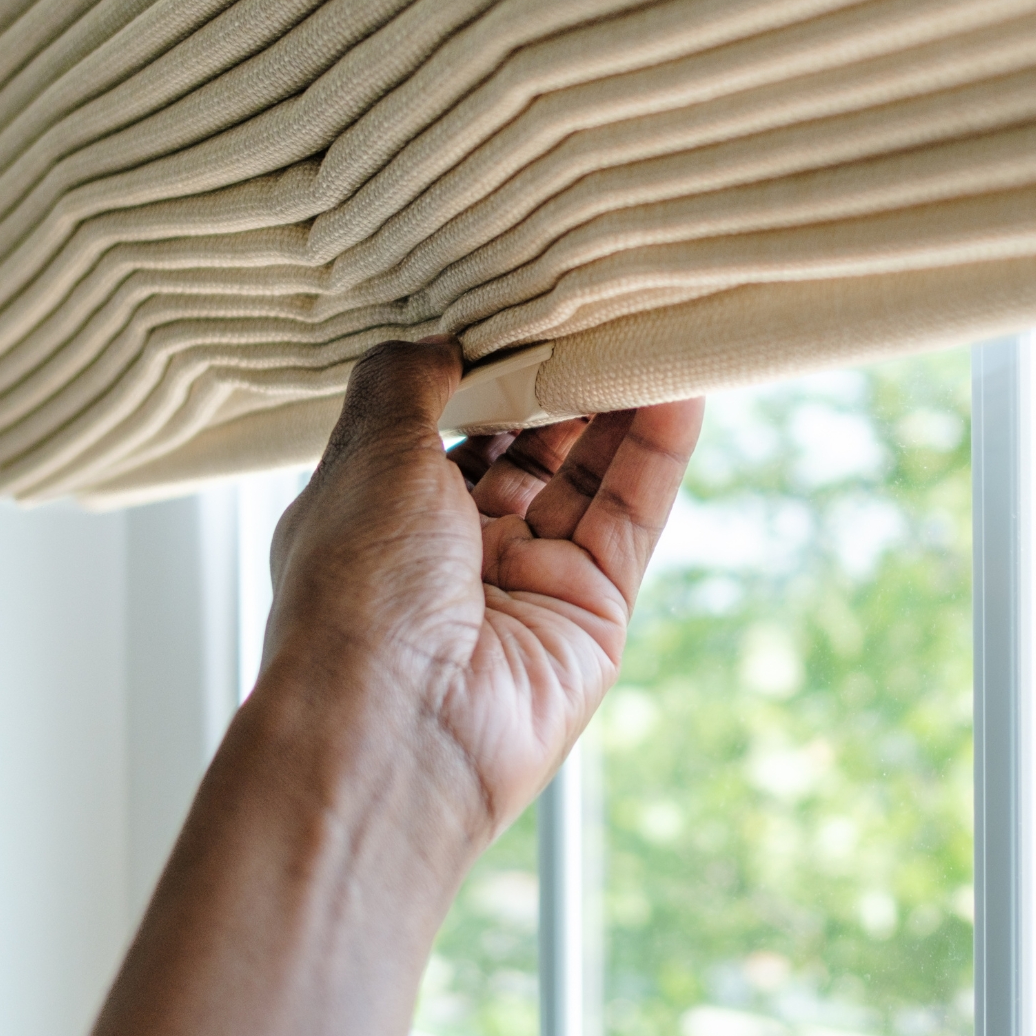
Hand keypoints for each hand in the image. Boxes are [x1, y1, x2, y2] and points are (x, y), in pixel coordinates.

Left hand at [259, 339, 702, 846]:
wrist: (395, 730)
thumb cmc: (356, 595)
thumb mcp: (365, 453)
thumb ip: (405, 381)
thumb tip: (441, 339)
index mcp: (381, 514)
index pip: (448, 425)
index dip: (489, 368)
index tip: (524, 305)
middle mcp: (451, 551)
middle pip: (527, 447)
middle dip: (564, 380)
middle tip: (605, 306)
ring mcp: (526, 581)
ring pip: (588, 475)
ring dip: (621, 403)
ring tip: (655, 326)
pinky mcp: (592, 611)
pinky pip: (631, 516)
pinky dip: (657, 452)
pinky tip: (680, 386)